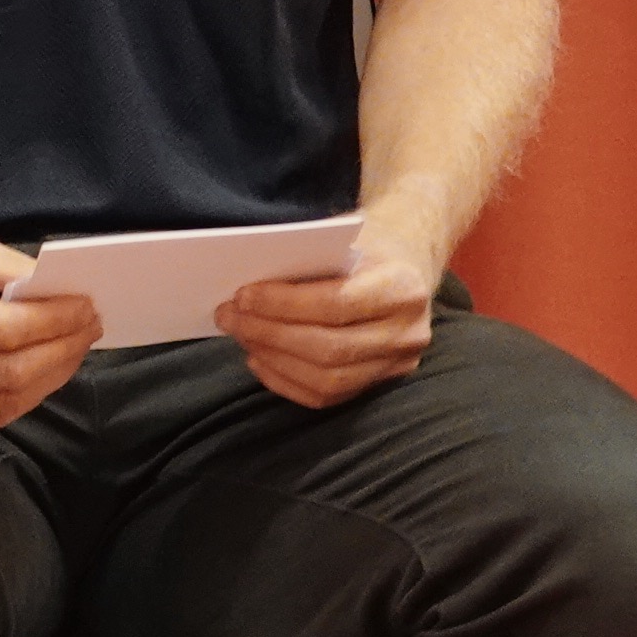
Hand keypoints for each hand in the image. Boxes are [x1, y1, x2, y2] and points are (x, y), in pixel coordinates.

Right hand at [0, 234, 98, 431]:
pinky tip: (42, 374)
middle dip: (64, 349)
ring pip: (6, 400)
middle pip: (14, 371)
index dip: (58, 321)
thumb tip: (67, 295)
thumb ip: (14, 271)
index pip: (10, 329)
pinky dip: (24, 396)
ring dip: (52, 376)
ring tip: (72, 350)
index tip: (88, 307)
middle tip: (90, 328)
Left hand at [214, 224, 441, 407]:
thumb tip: (245, 291)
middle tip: (228, 318)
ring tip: (240, 336)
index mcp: (403, 288)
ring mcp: (397, 365)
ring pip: (326, 379)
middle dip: (269, 334)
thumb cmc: (363, 246)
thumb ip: (304, 261)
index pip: (336, 304)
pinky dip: (285, 381)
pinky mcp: (379, 384)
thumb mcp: (341, 239)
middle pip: (329, 349)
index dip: (283, 305)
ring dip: (273, 359)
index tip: (242, 296)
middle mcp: (408, 334)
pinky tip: (259, 358)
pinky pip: (326, 396)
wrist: (406, 265)